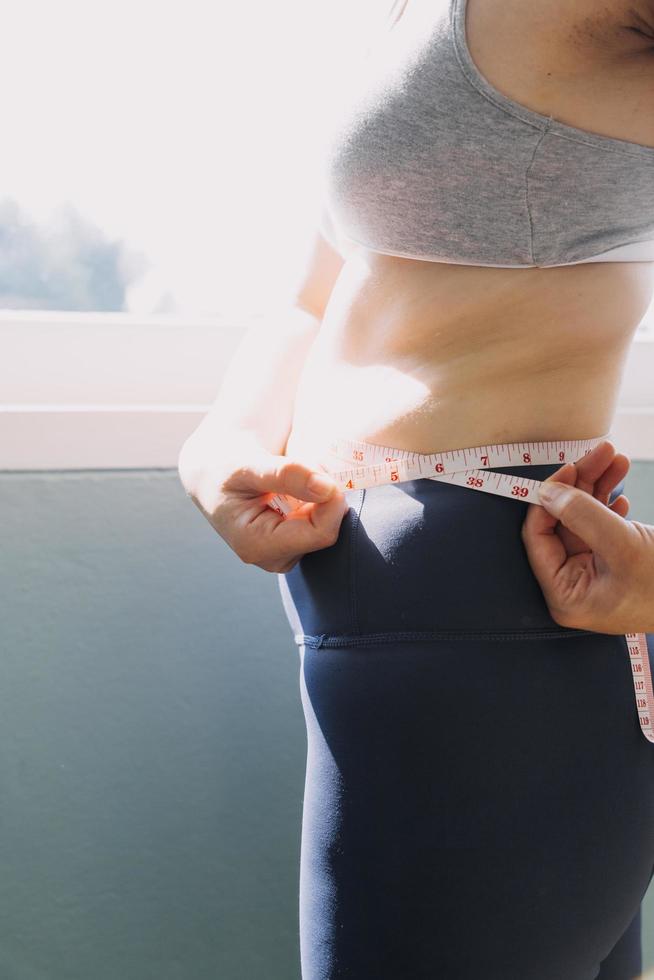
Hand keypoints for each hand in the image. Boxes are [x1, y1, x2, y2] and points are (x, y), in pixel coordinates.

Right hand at [178, 428, 348, 573]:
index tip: (322, 470)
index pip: (319, 533)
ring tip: (293, 478)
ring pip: (330, 524)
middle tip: (301, 468)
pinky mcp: (297, 545)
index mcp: (257, 546)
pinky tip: (297, 488)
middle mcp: (274, 558)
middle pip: (327, 529)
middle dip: (324, 496)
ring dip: (321, 495)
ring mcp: (287, 553)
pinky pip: (326, 521)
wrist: (216, 474)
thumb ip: (286, 474)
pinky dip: (319, 499)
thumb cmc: (224, 469)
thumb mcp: (247, 464)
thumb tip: (328, 488)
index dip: (331, 501)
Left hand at [521, 440, 653, 633]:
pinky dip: (609, 502)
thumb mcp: (622, 546)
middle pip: (561, 522)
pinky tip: (619, 488)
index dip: (548, 499)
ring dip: (598, 485)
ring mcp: (594, 572)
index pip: (538, 538)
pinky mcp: (612, 561)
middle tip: (599, 454)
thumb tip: (548, 492)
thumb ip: (581, 516)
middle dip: (580, 483)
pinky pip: (601, 525)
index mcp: (565, 594)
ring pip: (582, 518)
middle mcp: (574, 584)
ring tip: (614, 458)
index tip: (567, 470)